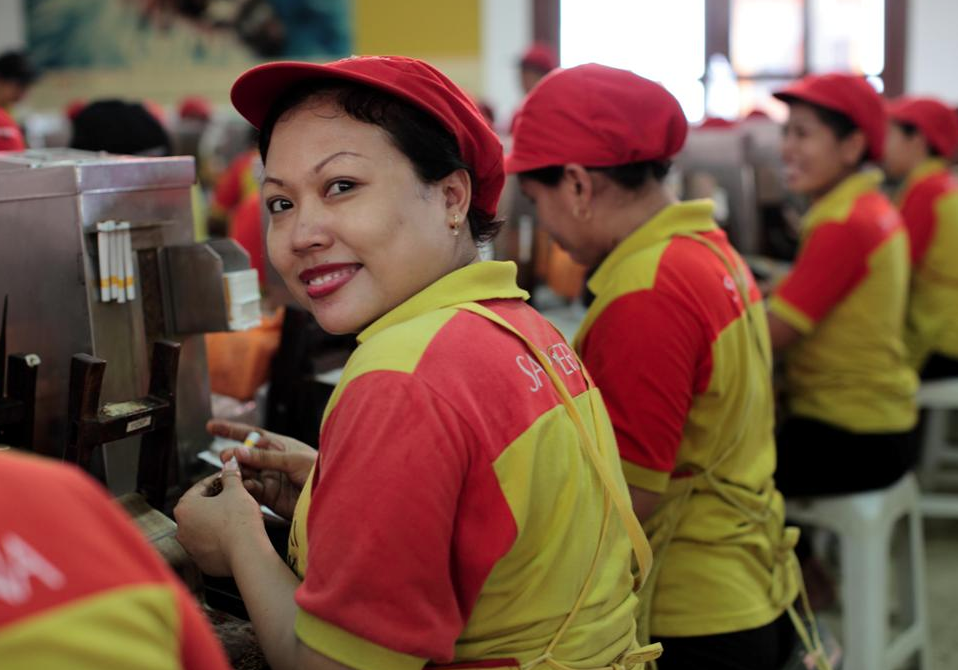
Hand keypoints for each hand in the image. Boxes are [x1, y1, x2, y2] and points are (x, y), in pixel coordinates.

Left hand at [174, 458, 264, 576]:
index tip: (229, 478)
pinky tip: (234, 533)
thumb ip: (230, 476)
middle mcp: (182, 529)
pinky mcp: (202, 561)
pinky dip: (220, 539)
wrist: (247, 552)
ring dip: (217, 520)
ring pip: (204, 527)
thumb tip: (229, 465)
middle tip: (233, 495)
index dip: (218, 480)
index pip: (200, 487)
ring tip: (236, 515)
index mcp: (185, 508)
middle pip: (200, 508)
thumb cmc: (239, 521)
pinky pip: (210, 545)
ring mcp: (190, 547)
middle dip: (216, 501)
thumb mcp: (236, 491)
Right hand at [208, 420, 316, 519]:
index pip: (251, 435)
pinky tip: (239, 488)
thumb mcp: (293, 459)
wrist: (329, 496)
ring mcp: (269, 479)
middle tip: (226, 458)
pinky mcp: (269, 496)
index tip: (211, 426)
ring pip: (244, 474)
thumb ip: (266, 457)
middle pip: (244, 456)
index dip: (231, 430)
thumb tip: (238, 452)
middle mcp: (271, 462)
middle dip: (232, 456)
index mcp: (279, 446)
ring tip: (230, 474)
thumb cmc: (318, 471)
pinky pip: (250, 491)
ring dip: (235, 473)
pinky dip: (242, 489)